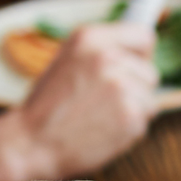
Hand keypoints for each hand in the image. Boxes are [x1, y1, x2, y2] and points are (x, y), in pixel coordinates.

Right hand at [2, 22, 158, 180]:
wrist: (30, 144)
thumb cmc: (49, 106)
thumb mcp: (68, 60)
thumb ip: (103, 51)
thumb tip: (141, 51)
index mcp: (89, 38)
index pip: (143, 36)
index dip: (141, 54)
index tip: (134, 65)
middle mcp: (107, 57)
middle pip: (150, 71)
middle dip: (135, 88)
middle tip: (103, 102)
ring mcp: (121, 86)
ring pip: (149, 98)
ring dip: (133, 110)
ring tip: (100, 117)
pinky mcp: (131, 115)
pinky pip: (145, 120)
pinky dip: (130, 129)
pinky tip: (103, 131)